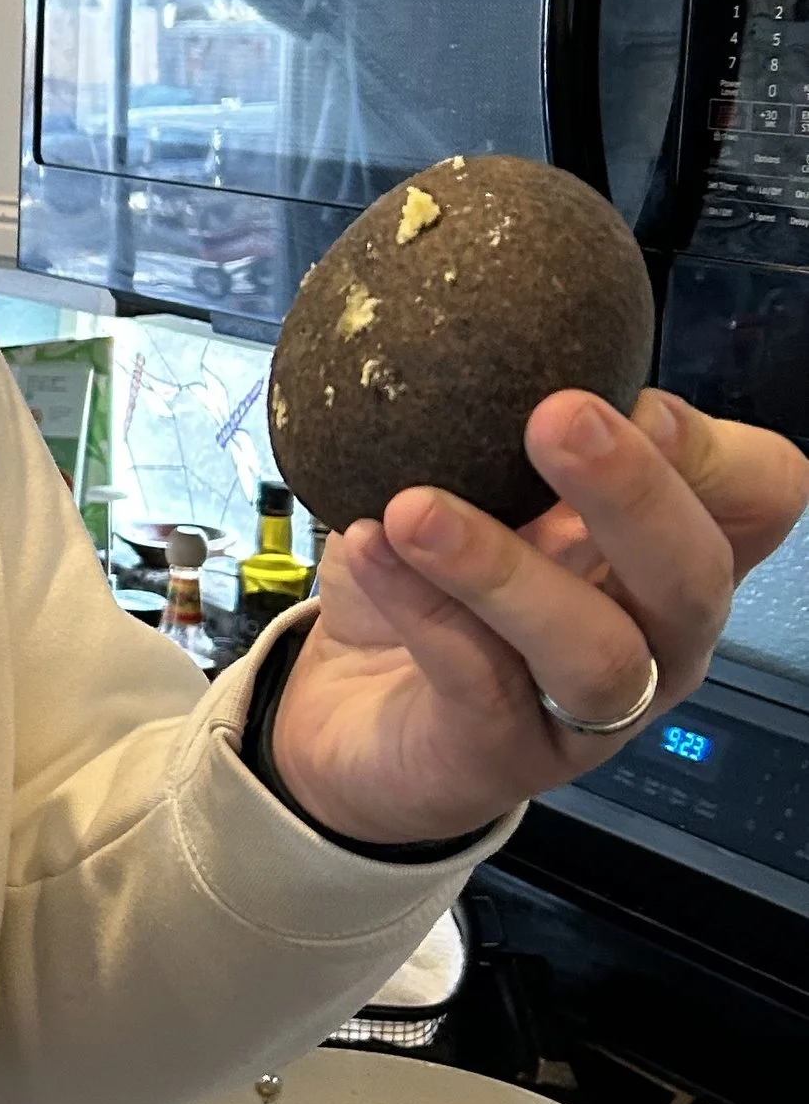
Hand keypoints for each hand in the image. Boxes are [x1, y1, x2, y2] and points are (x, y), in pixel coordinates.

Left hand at [268, 389, 808, 845]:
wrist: (346, 716)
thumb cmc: (431, 592)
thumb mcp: (475, 493)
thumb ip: (505, 435)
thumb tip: (502, 346)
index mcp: (661, 555)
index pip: (758, 498)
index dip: (715, 451)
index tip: (635, 397)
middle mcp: (652, 638)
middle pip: (695, 577)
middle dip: (633, 492)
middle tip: (558, 418)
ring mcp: (587, 713)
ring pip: (592, 650)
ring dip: (503, 569)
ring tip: (415, 510)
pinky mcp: (502, 757)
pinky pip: (476, 682)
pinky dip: (421, 608)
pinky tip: (370, 546)